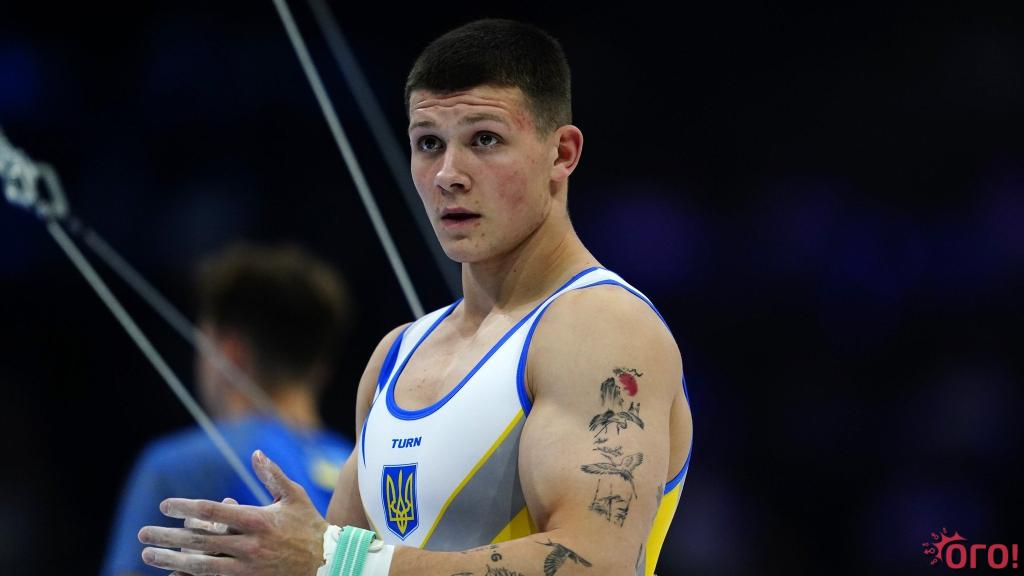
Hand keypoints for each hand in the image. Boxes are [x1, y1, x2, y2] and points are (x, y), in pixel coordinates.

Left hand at [138, 450, 327, 575]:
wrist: (328, 563)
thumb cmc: (309, 526)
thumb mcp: (294, 496)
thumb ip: (272, 475)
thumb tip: (255, 453)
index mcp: (258, 519)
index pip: (213, 512)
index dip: (186, 507)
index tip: (165, 505)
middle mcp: (249, 545)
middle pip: (199, 540)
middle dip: (168, 535)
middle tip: (143, 532)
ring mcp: (247, 568)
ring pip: (200, 565)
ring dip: (170, 559)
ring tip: (148, 554)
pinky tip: (172, 575)